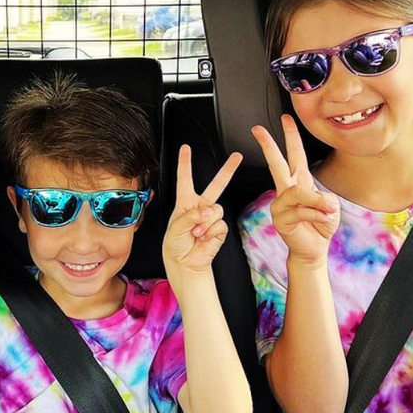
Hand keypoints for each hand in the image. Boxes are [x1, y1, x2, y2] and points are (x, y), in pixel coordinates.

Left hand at [163, 145, 242, 278]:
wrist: (185, 263)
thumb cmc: (175, 245)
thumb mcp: (174, 228)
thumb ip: (189, 216)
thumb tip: (206, 211)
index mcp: (185, 202)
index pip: (185, 179)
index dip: (185, 163)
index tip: (186, 148)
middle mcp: (200, 207)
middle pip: (216, 184)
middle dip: (228, 170)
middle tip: (237, 156)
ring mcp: (211, 217)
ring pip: (216, 209)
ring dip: (205, 222)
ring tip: (196, 233)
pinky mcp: (219, 229)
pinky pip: (220, 224)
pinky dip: (211, 232)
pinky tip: (203, 238)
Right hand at [252, 115, 339, 265]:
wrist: (313, 249)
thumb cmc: (320, 225)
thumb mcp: (329, 207)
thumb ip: (323, 198)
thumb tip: (316, 199)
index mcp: (299, 181)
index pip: (295, 154)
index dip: (291, 135)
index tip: (285, 118)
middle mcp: (287, 190)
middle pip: (276, 163)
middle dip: (268, 145)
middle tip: (257, 129)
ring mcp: (281, 204)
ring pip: (298, 192)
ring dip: (317, 202)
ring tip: (328, 211)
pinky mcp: (280, 218)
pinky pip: (301, 210)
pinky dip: (317, 215)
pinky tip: (321, 220)